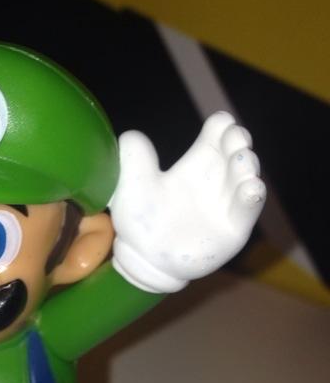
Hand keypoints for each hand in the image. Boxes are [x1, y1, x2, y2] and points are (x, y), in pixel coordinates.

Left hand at [109, 112, 265, 292]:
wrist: (142, 259)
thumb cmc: (139, 219)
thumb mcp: (131, 185)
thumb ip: (132, 159)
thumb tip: (133, 135)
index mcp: (196, 163)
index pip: (217, 135)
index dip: (222, 127)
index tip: (221, 124)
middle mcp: (216, 180)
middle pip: (236, 152)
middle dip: (238, 142)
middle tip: (234, 138)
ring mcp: (226, 205)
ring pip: (245, 178)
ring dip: (247, 166)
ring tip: (242, 159)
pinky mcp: (232, 231)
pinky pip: (247, 212)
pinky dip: (252, 198)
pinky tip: (251, 188)